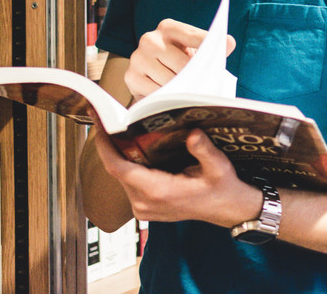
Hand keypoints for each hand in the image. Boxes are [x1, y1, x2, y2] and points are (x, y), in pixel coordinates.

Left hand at [92, 123, 262, 226]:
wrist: (228, 209)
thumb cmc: (222, 188)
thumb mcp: (218, 167)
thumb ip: (204, 150)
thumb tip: (192, 134)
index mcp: (158, 192)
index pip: (118, 168)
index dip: (104, 146)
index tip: (99, 124)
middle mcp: (145, 203)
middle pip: (116, 169)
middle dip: (110, 144)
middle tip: (108, 117)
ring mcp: (143, 208)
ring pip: (121, 175)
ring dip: (118, 153)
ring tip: (118, 128)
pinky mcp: (145, 207)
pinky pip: (128, 182)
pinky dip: (126, 164)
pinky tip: (131, 147)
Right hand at [125, 19, 235, 100]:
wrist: (152, 72)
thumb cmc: (179, 59)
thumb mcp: (194, 49)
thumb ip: (210, 46)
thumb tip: (229, 42)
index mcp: (168, 27)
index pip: (192, 36)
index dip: (208, 44)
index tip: (226, 47)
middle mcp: (150, 39)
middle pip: (182, 64)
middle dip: (195, 77)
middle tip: (207, 86)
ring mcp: (138, 58)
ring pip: (169, 81)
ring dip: (182, 90)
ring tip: (191, 94)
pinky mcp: (131, 77)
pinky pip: (156, 92)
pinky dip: (167, 98)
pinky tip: (173, 98)